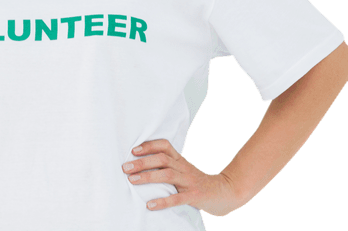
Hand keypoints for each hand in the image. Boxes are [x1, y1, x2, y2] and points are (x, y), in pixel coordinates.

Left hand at [123, 140, 241, 216]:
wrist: (225, 192)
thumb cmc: (197, 181)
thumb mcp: (183, 169)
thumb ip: (167, 166)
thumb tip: (139, 165)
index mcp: (180, 160)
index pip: (164, 146)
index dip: (149, 146)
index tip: (134, 150)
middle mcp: (183, 167)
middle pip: (161, 159)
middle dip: (142, 162)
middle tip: (125, 167)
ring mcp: (189, 181)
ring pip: (167, 175)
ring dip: (147, 177)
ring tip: (132, 180)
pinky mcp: (194, 196)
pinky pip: (176, 198)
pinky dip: (162, 201)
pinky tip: (150, 205)